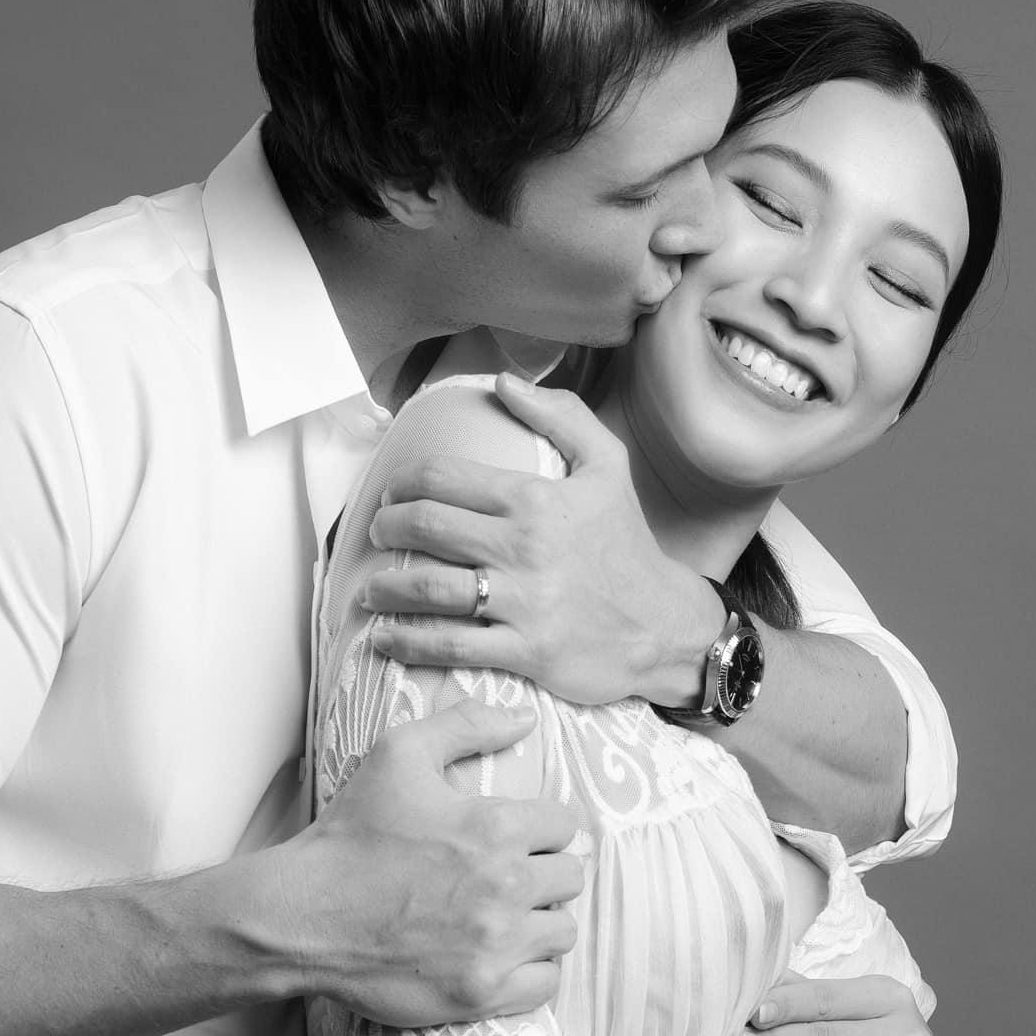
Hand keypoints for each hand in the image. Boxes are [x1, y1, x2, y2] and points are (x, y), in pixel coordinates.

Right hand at [287, 698, 582, 1025]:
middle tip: (504, 881)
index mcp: (496, 826)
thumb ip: (466, 724)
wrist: (303, 916)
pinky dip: (530, 972)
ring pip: (562, 932)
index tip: (513, 840)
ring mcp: (497, 944)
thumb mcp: (398, 755)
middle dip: (543, 875)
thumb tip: (524, 718)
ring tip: (504, 920)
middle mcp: (507, 886)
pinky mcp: (482, 992)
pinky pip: (544, 984)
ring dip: (540, 924)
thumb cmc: (350, 836)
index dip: (540, 830)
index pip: (565, 826)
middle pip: (570, 879)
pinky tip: (500, 957)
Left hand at [360, 374, 721, 706]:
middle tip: (377, 534)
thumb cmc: (627, 546)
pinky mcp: (525, 651)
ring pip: (429, 588)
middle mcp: (523, 547)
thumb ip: (559, 416)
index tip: (391, 495)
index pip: (443, 479)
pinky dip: (408, 642)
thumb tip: (502, 383)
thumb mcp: (608, 467)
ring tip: (371, 589)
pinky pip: (450, 645)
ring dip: (386, 587)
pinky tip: (386, 639)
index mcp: (534, 499)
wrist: (664, 627)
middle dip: (385, 528)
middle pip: (425, 527)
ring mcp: (523, 602)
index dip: (403, 483)